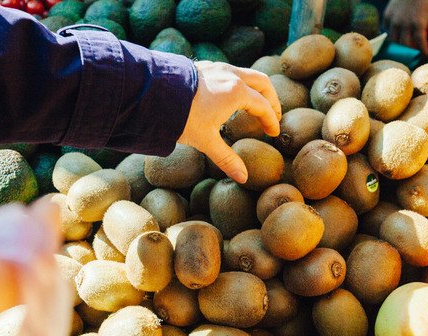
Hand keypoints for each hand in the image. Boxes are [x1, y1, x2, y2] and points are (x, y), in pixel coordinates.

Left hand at [177, 61, 281, 183]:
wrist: (154, 94)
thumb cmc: (181, 116)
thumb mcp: (205, 141)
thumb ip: (226, 159)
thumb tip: (243, 178)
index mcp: (237, 93)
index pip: (263, 107)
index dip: (271, 121)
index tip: (272, 132)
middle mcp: (231, 75)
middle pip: (262, 84)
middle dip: (271, 99)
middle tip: (273, 115)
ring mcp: (218, 68)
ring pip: (247, 74)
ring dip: (256, 89)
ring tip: (256, 104)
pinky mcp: (206, 66)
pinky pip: (231, 72)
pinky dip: (240, 82)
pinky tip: (231, 96)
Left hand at [383, 0, 427, 55]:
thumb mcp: (397, 4)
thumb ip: (395, 16)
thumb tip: (397, 28)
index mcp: (387, 17)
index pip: (387, 36)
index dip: (391, 45)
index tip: (394, 53)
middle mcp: (394, 23)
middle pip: (395, 43)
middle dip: (399, 54)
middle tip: (403, 61)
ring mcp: (406, 24)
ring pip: (406, 44)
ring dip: (411, 54)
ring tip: (415, 59)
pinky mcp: (418, 24)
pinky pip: (419, 41)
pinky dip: (423, 49)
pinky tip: (425, 54)